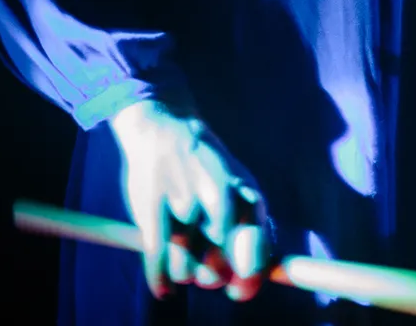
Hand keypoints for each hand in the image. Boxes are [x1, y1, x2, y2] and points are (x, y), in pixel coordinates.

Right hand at [110, 99, 270, 300]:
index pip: (255, 250)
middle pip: (219, 268)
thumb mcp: (238, 184)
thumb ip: (253, 224)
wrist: (165, 125)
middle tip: (205, 269)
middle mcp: (218, 199)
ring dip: (183, 273)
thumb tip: (262, 274)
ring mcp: (185, 204)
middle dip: (212, 276)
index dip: (248, 279)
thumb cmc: (206, 165)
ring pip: (186, 271)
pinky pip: (158, 265)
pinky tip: (163, 287)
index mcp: (244, 193)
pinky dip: (161, 282)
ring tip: (181, 257)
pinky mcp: (154, 210)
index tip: (237, 289)